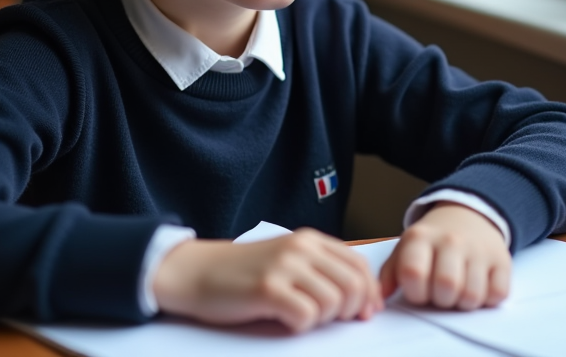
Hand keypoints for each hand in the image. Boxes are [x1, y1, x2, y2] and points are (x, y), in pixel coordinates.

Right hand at [152, 228, 383, 332]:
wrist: (196, 272)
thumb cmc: (243, 273)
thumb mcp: (287, 260)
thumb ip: (321, 271)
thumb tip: (363, 301)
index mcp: (309, 240)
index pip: (359, 265)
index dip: (369, 293)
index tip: (365, 313)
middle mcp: (300, 248)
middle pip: (353, 285)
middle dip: (351, 311)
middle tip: (332, 320)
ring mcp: (284, 267)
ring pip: (333, 303)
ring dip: (322, 319)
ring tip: (300, 315)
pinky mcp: (268, 288)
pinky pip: (307, 316)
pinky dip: (300, 326)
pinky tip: (284, 319)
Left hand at [380, 202, 510, 309]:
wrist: (468, 217)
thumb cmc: (432, 242)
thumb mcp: (405, 249)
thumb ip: (391, 273)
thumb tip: (380, 298)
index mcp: (421, 237)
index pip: (413, 273)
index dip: (415, 292)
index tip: (419, 290)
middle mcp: (451, 240)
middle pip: (446, 286)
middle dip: (441, 300)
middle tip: (439, 292)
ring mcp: (479, 249)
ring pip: (472, 296)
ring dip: (463, 303)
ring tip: (458, 290)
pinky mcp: (503, 260)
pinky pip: (497, 294)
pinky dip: (487, 299)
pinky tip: (478, 286)